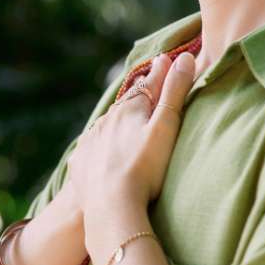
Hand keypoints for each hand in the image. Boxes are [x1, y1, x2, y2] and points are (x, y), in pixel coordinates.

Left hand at [66, 51, 195, 213]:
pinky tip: (104, 152)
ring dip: (118, 120)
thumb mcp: (166, 126)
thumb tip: (184, 57)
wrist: (111, 207)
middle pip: (126, 103)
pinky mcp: (81, 162)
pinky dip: (101, 145)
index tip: (165, 59)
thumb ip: (175, 91)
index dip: (160, 72)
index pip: (149, 84)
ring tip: (126, 121)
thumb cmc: (145, 166)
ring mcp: (91, 141)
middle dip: (138, 96)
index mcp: (129, 108)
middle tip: (147, 87)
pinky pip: (92, 148)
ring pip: (107, 124)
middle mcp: (107, 119)